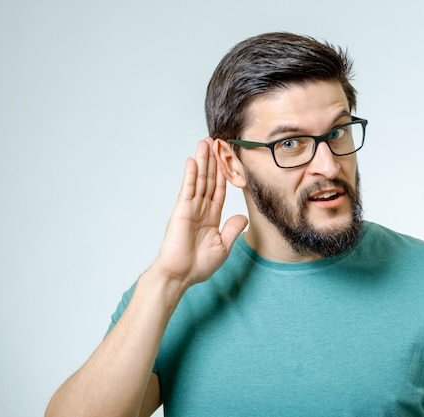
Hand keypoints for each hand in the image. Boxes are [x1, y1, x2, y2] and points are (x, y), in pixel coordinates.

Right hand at [149, 138, 247, 288]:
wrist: (181, 275)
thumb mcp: (223, 247)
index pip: (220, 190)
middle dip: (213, 161)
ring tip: (205, 142)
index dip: (224, 174)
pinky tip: (193, 160)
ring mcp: (191, 208)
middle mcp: (201, 209)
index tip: (227, 160)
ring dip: (203, 161)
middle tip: (215, 141)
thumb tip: (242, 216)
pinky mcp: (182, 210)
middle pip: (209, 179)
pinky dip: (191, 174)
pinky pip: (188, 189)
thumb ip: (232, 230)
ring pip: (199, 180)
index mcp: (211, 217)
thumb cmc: (198, 265)